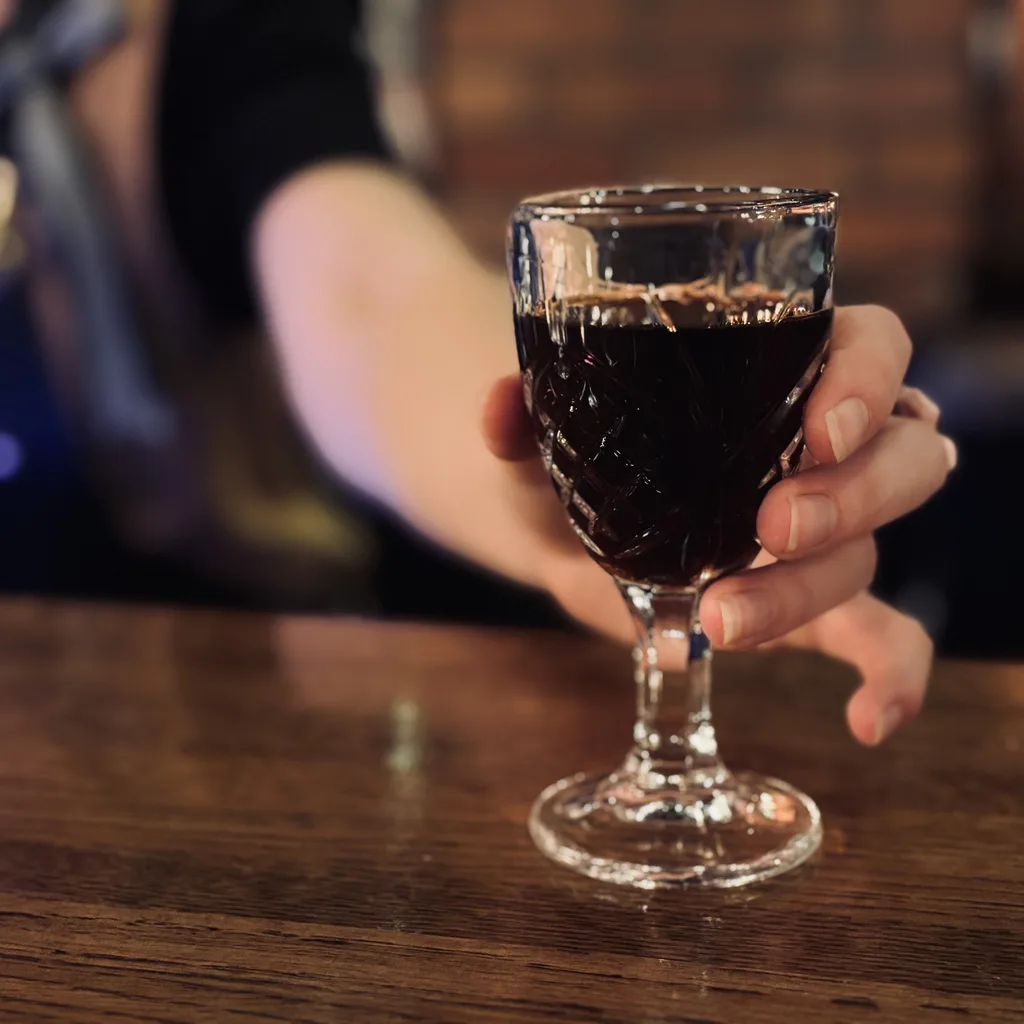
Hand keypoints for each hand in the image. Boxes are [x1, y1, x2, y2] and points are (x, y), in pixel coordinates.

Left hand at [483, 305, 955, 745]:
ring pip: (867, 551)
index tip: (817, 429)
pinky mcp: (809, 606)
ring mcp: (823, 531)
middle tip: (767, 526)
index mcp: (780, 374)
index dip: (867, 380)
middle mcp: (821, 451)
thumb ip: (525, 420)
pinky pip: (882, 635)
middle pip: (902, 454)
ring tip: (718, 619)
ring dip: (807, 588)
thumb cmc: (573, 462)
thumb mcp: (545, 438)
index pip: (874, 346)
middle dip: (850, 494)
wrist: (563, 532)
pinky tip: (871, 720)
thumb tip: (497, 405)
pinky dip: (892, 674)